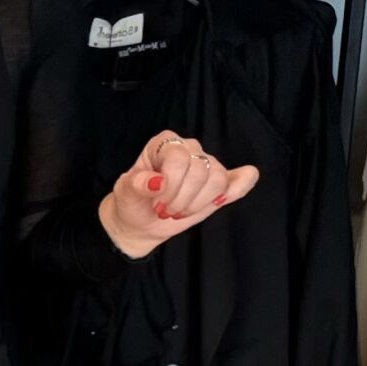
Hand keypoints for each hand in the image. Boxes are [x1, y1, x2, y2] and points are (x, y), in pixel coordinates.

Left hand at [99, 131, 259, 258]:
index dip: (170, 186)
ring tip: (180, 210)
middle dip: (182, 199)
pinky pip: (242, 179)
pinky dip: (239, 187)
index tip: (156, 202)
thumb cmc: (132, 202)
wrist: (141, 222)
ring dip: (198, 203)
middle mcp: (189, 148)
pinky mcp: (221, 184)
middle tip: (166, 210)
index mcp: (165, 143)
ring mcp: (207, 164)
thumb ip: (136, 185)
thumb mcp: (124, 194)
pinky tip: (224, 199)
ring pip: (218, 180)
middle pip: (200, 171)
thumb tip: (157, 182)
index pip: (179, 159)